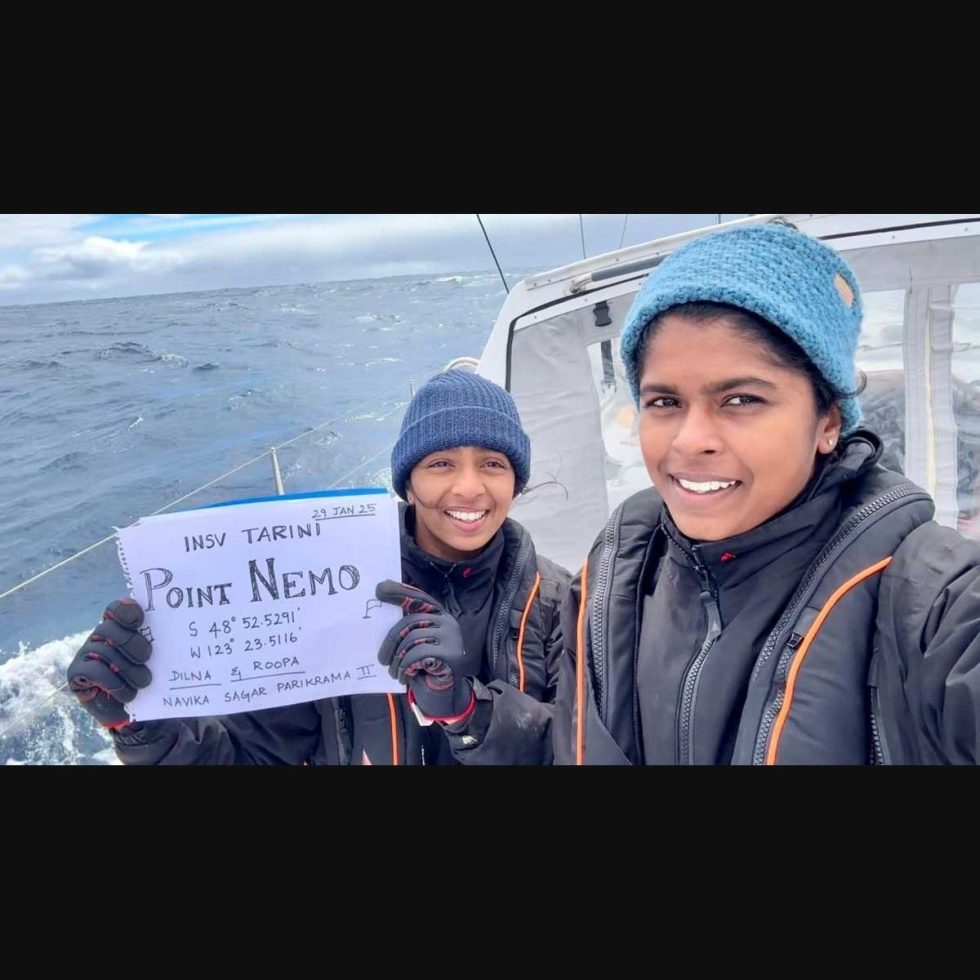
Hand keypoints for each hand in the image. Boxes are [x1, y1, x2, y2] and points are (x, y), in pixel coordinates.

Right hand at [67, 599, 151, 727]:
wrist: (135, 712)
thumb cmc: (149, 679)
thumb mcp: (158, 659)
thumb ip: (161, 642)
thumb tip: (181, 633)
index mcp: (120, 627)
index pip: (117, 608)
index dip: (126, 611)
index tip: (140, 621)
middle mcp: (100, 636)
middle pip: (108, 628)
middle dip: (131, 643)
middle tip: (147, 658)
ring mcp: (85, 653)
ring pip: (102, 651)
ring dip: (128, 669)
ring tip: (144, 682)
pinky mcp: (76, 674)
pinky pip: (93, 671)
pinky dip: (112, 681)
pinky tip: (127, 692)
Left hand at [375, 581, 476, 723]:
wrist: (442, 696)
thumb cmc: (424, 668)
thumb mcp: (415, 645)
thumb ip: (407, 629)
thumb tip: (381, 612)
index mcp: (440, 616)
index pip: (418, 599)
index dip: (399, 592)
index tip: (379, 589)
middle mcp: (449, 622)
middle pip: (410, 620)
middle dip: (391, 640)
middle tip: (382, 659)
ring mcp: (452, 637)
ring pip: (411, 638)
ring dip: (398, 658)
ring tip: (395, 671)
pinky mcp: (450, 654)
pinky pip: (416, 653)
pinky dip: (405, 666)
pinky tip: (405, 676)